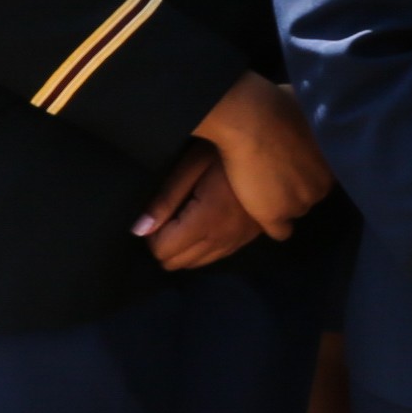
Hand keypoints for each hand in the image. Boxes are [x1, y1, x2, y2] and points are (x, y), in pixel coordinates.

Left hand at [134, 142, 258, 271]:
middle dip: (165, 243)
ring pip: (195, 264)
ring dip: (183, 247)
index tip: (159, 212)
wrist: (272, 148)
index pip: (163, 250)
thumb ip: (165, 199)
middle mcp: (223, 239)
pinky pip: (214, 257)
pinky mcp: (247, 239)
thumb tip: (140, 230)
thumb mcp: (191, 166)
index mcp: (207, 221)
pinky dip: (201, 246)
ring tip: (187, 217)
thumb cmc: (226, 150)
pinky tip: (205, 221)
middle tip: (170, 214)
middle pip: (176, 263)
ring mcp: (238, 242)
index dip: (152, 234)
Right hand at [192, 73, 333, 239]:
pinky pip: (282, 232)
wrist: (251, 118)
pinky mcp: (276, 215)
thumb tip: (321, 120)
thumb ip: (320, 126)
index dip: (305, 169)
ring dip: (282, 202)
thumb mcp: (311, 111)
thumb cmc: (279, 104)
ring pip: (295, 210)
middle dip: (296, 185)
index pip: (323, 175)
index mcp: (335, 162)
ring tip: (262, 185)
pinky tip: (263, 214)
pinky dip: (273, 224)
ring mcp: (301, 203)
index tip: (291, 163)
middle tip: (275, 172)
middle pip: (311, 194)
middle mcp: (324, 185)